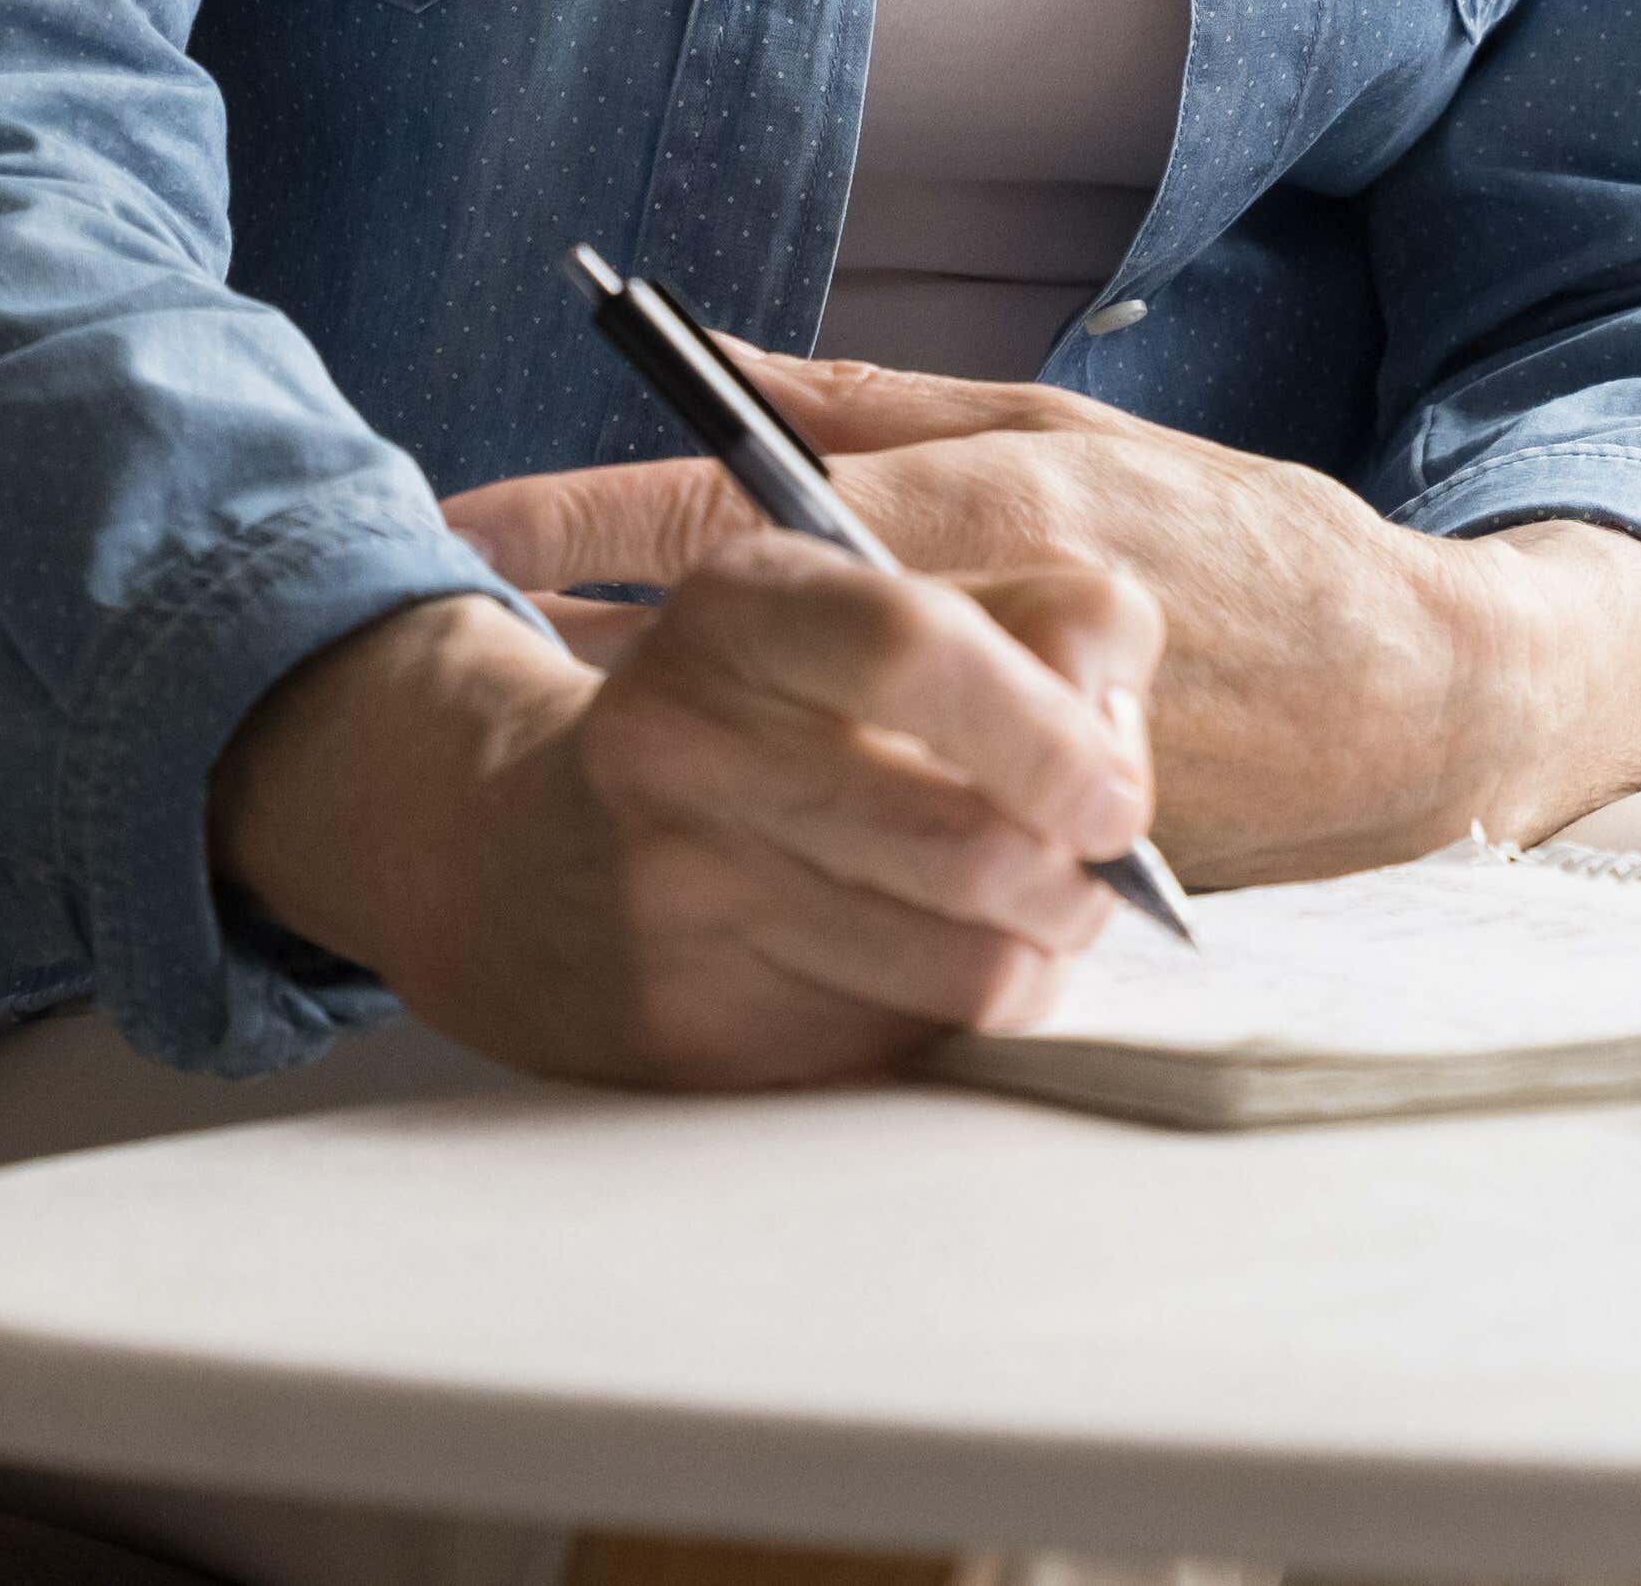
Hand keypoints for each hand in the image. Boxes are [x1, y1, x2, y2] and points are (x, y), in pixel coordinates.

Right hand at [202, 526, 1163, 1091]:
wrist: (517, 852)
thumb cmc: (752, 710)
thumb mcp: (864, 602)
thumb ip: (1034, 615)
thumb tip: (1123, 720)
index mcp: (735, 608)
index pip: (914, 643)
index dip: (1055, 723)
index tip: (1116, 785)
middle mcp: (682, 747)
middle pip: (973, 839)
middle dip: (1083, 870)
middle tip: (1099, 860)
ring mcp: (674, 899)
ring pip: (963, 964)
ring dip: (1041, 947)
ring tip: (1035, 909)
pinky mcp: (687, 1026)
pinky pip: (901, 1037)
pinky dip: (953, 1004)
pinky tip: (928, 955)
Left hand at [439, 337, 1640, 882]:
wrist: (1412, 702)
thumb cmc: (1237, 543)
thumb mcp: (1067, 433)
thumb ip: (882, 409)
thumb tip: (718, 363)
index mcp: (983, 500)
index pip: (740, 507)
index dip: (588, 520)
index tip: (464, 530)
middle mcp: (975, 622)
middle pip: (738, 638)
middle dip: (596, 641)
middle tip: (469, 646)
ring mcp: (995, 748)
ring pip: (788, 747)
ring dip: (679, 738)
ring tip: (571, 735)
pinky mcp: (1026, 848)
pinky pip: (874, 834)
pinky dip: (799, 819)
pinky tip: (732, 819)